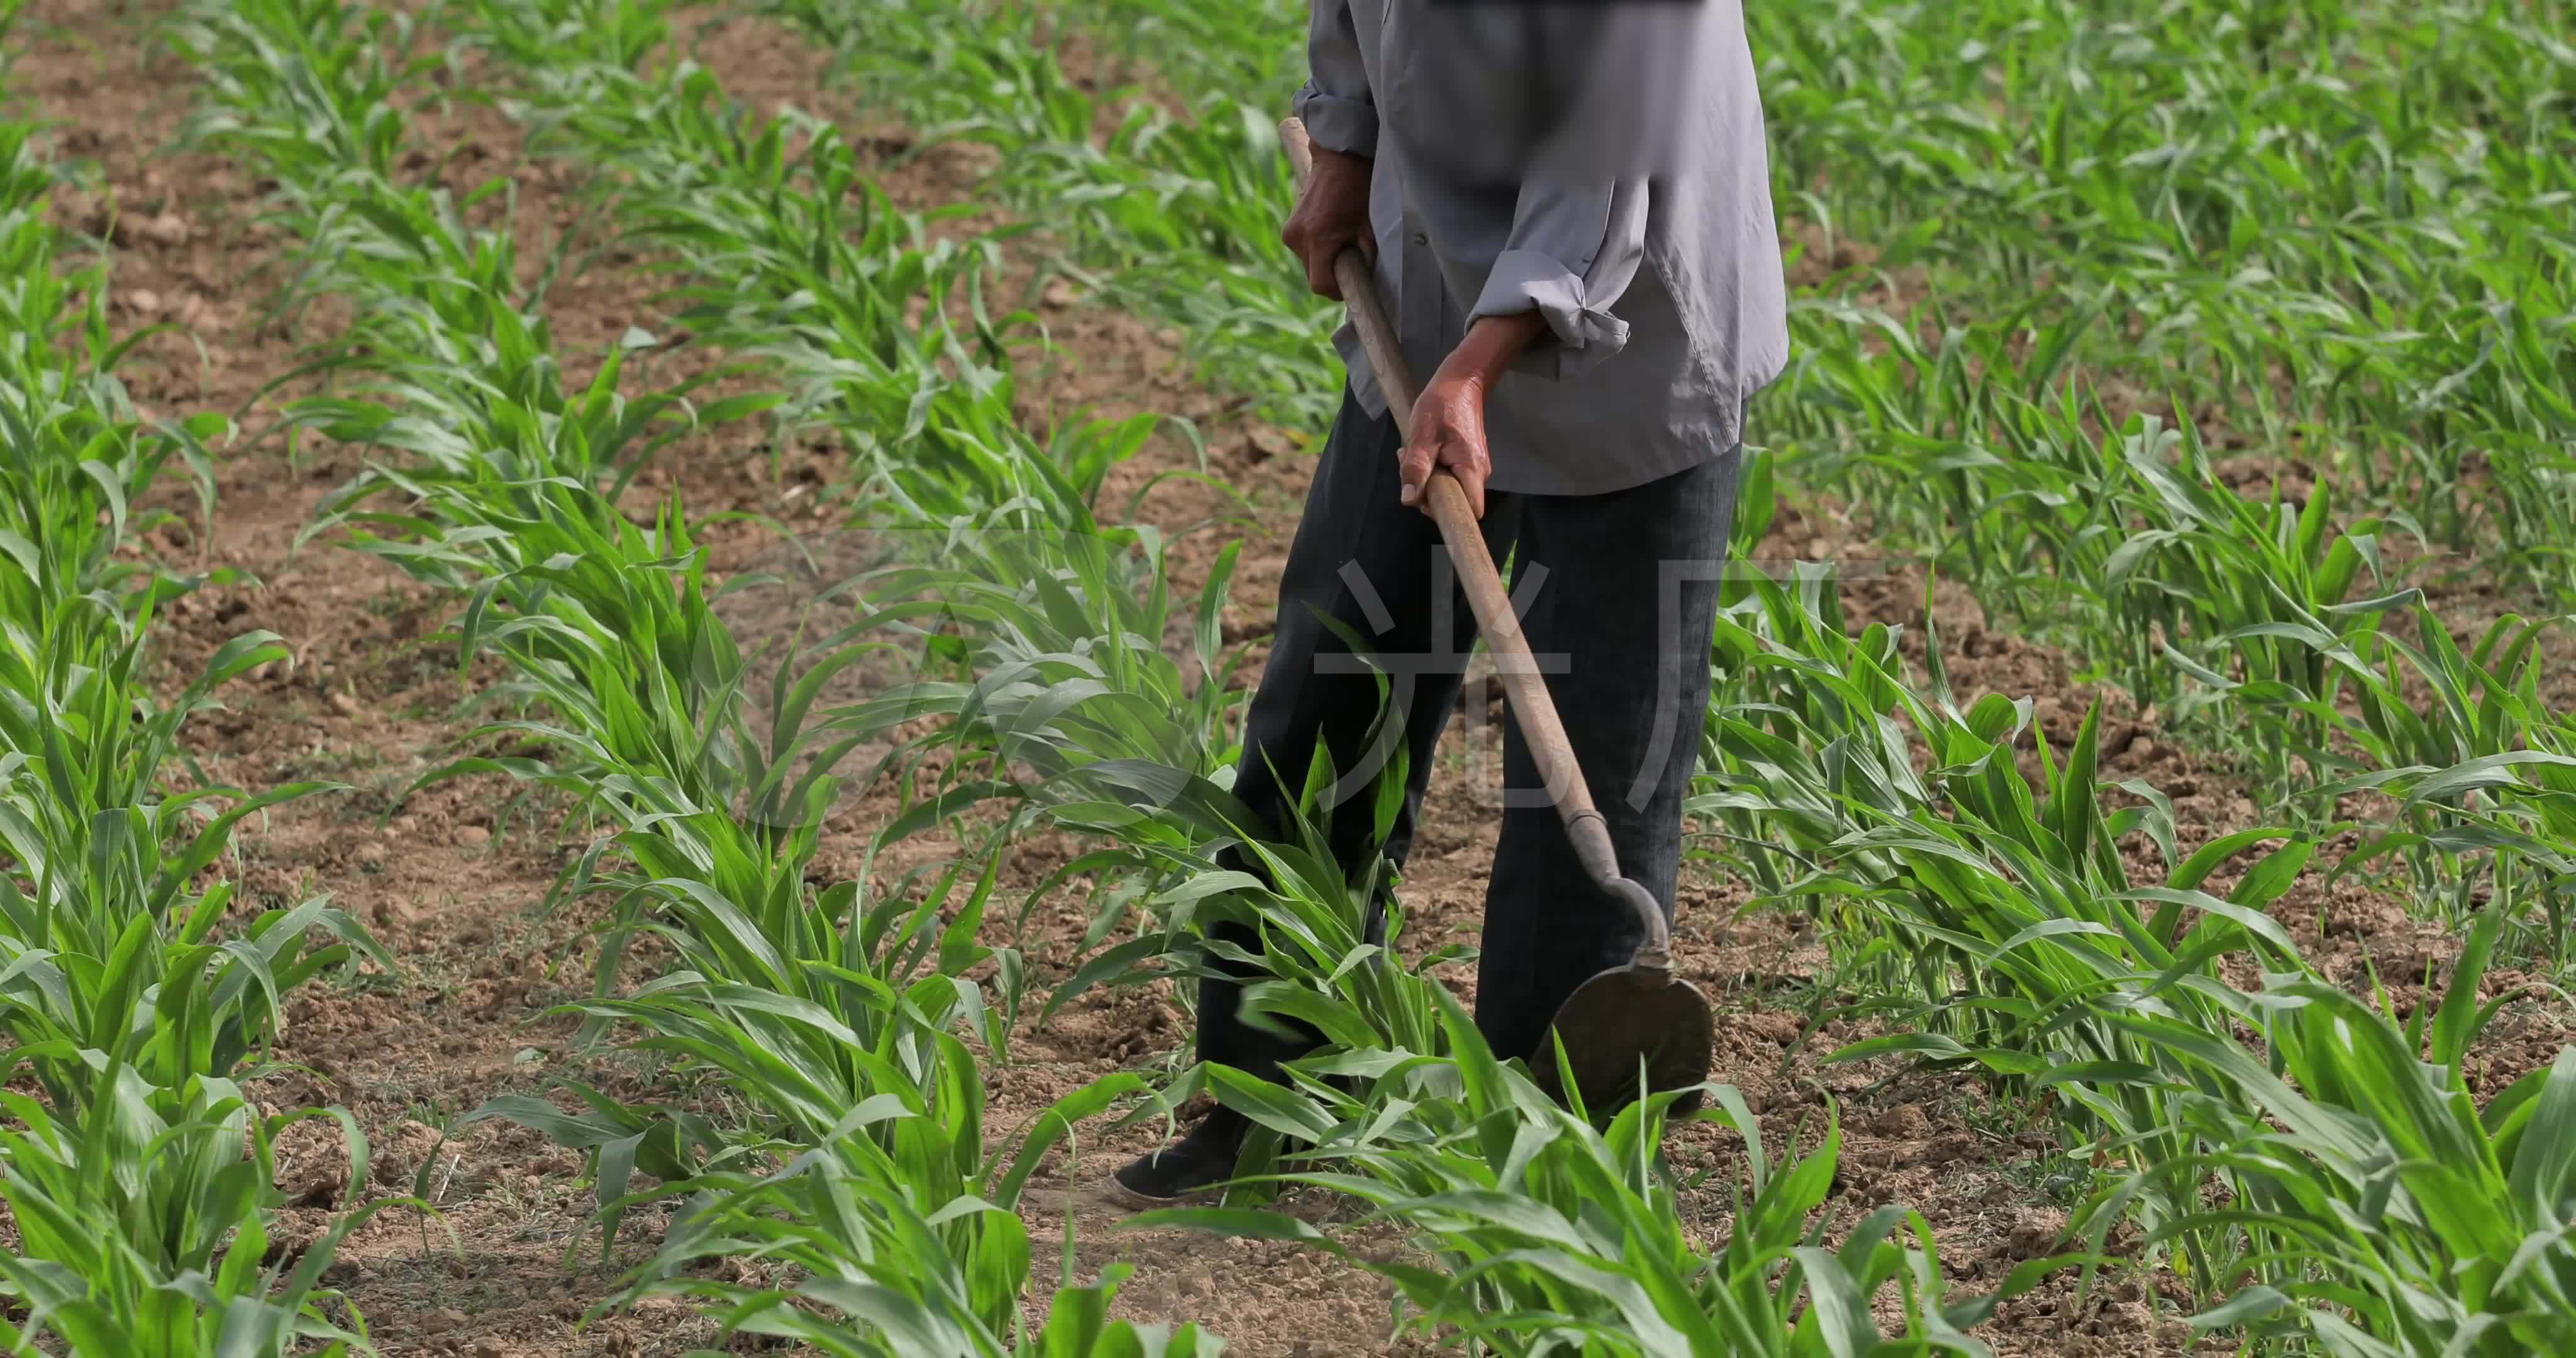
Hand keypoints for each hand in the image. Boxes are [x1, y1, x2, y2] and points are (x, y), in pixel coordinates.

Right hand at [1280, 145, 1372, 298]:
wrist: (1339, 160)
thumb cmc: (1358, 191)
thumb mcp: (1369, 228)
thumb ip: (1366, 259)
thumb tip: (1366, 283)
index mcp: (1318, 238)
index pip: (1320, 284)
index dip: (1337, 291)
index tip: (1352, 285)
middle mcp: (1297, 237)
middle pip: (1313, 276)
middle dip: (1332, 276)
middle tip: (1352, 263)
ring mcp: (1290, 232)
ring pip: (1308, 264)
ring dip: (1324, 262)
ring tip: (1342, 243)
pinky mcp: (1288, 228)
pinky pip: (1303, 251)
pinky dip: (1317, 251)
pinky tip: (1331, 235)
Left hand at [1399, 370, 1493, 519]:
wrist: (1460, 382)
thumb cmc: (1442, 404)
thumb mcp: (1422, 435)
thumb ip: (1416, 468)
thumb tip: (1410, 500)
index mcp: (1471, 469)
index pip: (1470, 511)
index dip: (1447, 513)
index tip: (1425, 498)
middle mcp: (1479, 473)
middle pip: (1454, 501)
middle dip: (1428, 492)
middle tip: (1411, 466)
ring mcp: (1474, 468)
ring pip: (1449, 488)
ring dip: (1427, 478)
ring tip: (1413, 454)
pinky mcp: (1467, 462)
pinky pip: (1448, 477)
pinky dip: (1431, 469)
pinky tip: (1422, 451)